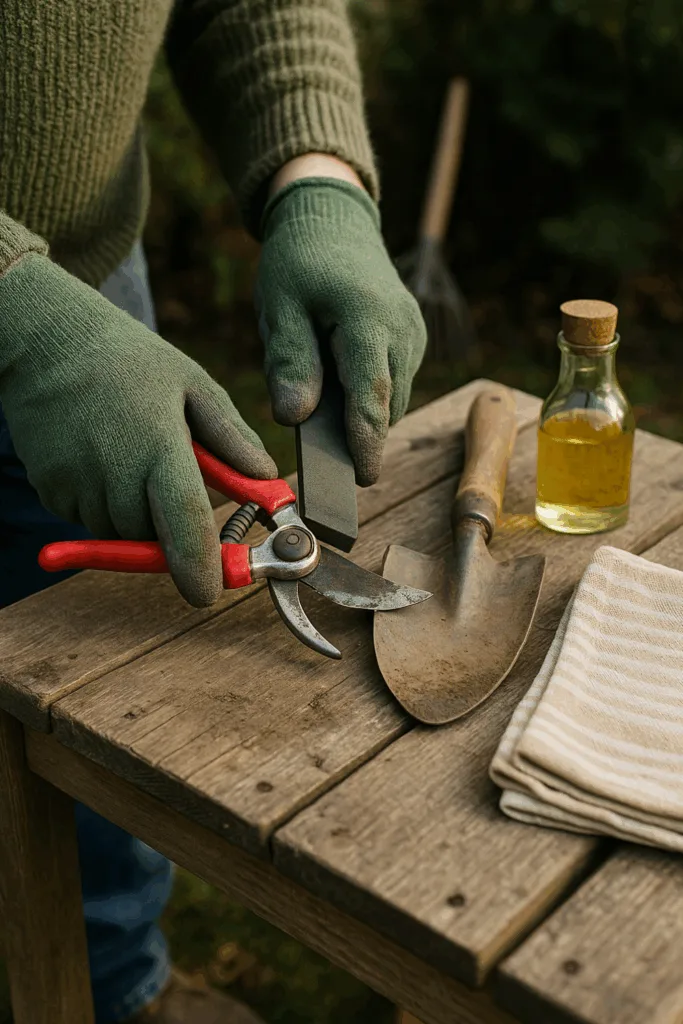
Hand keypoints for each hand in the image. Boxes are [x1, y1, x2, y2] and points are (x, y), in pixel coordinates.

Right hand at [0, 254, 275, 606]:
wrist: (46, 341)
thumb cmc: (128, 359)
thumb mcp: (192, 384)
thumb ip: (231, 438)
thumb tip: (266, 482)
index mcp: (157, 446)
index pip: (183, 522)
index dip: (198, 566)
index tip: (209, 593)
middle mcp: (113, 473)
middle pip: (154, 538)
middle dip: (171, 524)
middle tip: (173, 478)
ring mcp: (76, 486)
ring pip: (121, 532)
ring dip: (138, 513)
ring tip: (133, 454)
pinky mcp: (50, 491)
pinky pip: (90, 520)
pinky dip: (106, 503)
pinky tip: (105, 457)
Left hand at [255, 174, 426, 485]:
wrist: (333, 217)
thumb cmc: (300, 261)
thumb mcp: (280, 308)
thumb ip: (291, 362)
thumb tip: (294, 418)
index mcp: (367, 318)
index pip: (370, 393)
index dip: (365, 441)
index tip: (362, 478)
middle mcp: (402, 328)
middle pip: (386, 403)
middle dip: (359, 433)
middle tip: (320, 455)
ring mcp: (414, 333)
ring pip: (393, 396)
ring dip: (363, 411)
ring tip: (321, 396)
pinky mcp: (414, 338)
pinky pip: (393, 381)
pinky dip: (369, 393)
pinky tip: (339, 382)